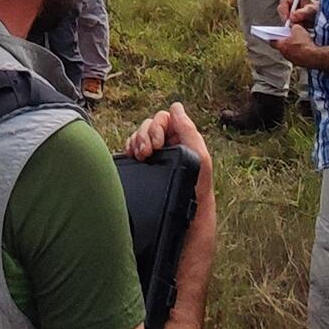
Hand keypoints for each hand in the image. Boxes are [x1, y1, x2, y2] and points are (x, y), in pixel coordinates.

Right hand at [125, 102, 216, 223]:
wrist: (184, 221)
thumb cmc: (196, 192)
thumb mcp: (199, 158)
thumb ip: (189, 131)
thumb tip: (176, 107)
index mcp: (182, 140)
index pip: (164, 119)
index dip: (157, 126)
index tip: (157, 144)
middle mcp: (168, 146)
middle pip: (148, 125)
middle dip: (144, 135)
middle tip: (147, 153)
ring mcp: (154, 156)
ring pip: (138, 136)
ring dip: (135, 142)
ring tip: (140, 157)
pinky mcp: (143, 167)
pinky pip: (130, 149)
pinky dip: (128, 149)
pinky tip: (133, 158)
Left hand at [275, 22, 321, 68]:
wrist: (314, 56)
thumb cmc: (304, 44)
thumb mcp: (298, 29)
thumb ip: (293, 27)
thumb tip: (294, 27)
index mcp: (281, 46)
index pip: (272, 42)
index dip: (273, 37)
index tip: (274, 35)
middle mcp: (285, 55)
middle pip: (282, 47)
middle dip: (286, 42)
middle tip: (290, 36)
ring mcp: (293, 60)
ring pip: (291, 52)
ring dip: (294, 48)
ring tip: (300, 42)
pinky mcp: (301, 63)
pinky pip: (299, 56)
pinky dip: (301, 52)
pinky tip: (307, 48)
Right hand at [279, 0, 317, 29]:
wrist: (322, 18)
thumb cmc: (318, 10)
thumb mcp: (312, 10)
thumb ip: (302, 12)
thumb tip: (292, 16)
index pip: (284, 1)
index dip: (284, 10)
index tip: (287, 18)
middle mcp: (291, 4)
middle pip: (282, 10)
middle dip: (287, 18)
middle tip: (293, 23)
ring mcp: (291, 12)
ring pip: (285, 18)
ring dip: (291, 23)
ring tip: (301, 24)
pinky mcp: (292, 19)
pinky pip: (288, 23)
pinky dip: (293, 26)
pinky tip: (301, 26)